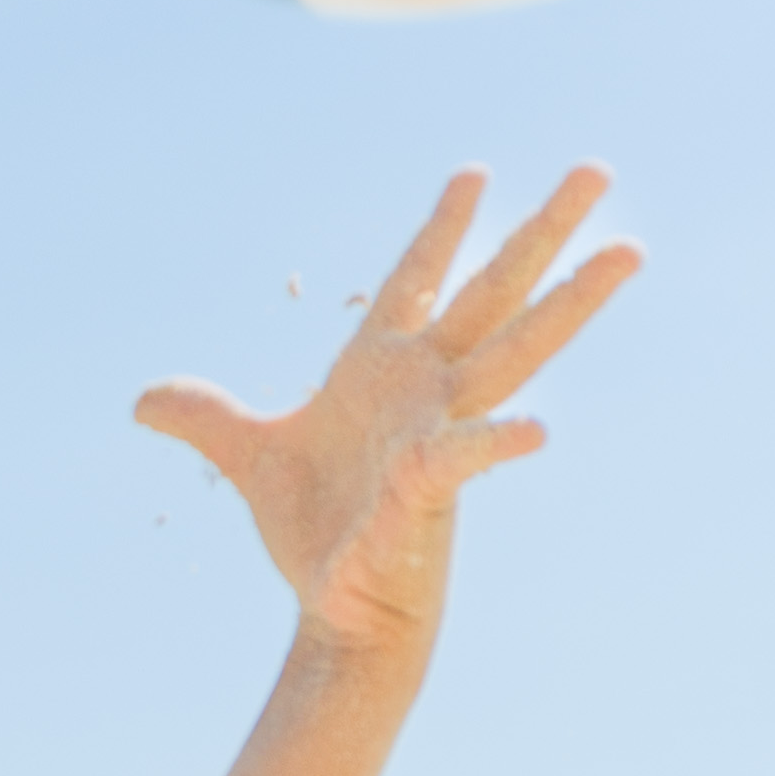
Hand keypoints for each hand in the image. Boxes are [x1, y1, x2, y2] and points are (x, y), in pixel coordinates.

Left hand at [135, 166, 634, 653]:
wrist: (337, 607)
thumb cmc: (315, 531)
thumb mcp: (249, 458)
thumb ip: (207, 418)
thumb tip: (145, 398)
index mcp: (383, 368)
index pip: (420, 278)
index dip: (444, 227)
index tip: (476, 173)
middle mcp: (427, 388)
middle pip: (494, 291)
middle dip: (542, 232)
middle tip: (597, 168)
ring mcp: (440, 431)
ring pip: (516, 351)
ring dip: (571, 303)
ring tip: (629, 251)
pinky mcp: (432, 489)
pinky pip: (468, 458)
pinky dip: (497, 444)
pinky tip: (539, 429)